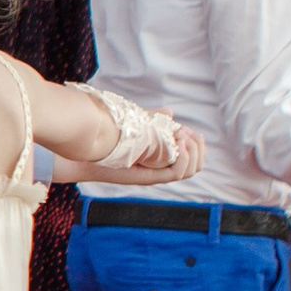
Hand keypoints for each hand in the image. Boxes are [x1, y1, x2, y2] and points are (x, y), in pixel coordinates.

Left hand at [80, 125, 206, 187]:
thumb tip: (171, 113)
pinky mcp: (150, 177)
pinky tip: (178, 143)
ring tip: (182, 137)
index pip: (194, 158)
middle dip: (199, 147)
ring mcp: (157, 174)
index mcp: (163, 159)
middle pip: (197, 165)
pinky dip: (184, 158)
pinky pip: (178, 173)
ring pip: (192, 170)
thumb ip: (156, 119)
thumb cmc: (111, 138)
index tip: (187, 129)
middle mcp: (162, 169)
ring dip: (194, 151)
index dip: (197, 143)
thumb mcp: (140, 125)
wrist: (91, 149)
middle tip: (188, 133)